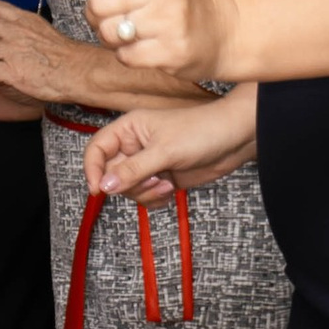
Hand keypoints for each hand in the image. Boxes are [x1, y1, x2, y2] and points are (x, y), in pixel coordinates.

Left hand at [49, 0, 235, 85]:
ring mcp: (169, 18)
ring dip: (112, 38)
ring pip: (108, 33)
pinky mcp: (172, 49)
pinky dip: (128, 56)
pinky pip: (125, 56)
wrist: (221, 30)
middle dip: (97, 17)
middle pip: (97, 4)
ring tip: (134, 33)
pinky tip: (146, 48)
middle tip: (116, 17)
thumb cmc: (173, 1)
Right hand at [85, 92, 258, 201]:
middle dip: (129, 184)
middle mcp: (134, 146)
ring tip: (166, 184)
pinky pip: (145, 197)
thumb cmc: (201, 131)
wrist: (235, 139)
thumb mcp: (164, 151)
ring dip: (145, 193)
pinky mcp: (162, 178)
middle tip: (152, 181)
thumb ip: (132, 170)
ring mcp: (148, 164)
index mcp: (128, 129)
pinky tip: (171, 191)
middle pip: (111, 175)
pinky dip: (155, 199)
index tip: (99, 189)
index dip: (93, 169)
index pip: (97, 150)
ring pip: (128, 189)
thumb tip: (105, 187)